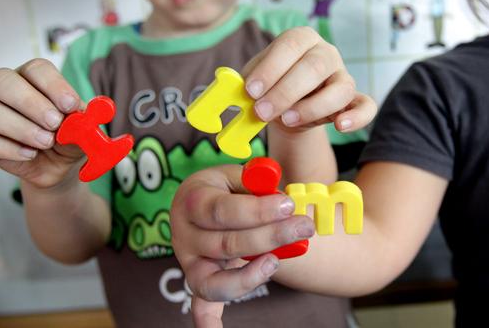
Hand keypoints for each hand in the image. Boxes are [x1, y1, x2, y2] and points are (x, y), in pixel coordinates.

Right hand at [0, 59, 83, 188]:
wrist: (57, 166)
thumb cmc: (70, 139)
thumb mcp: (85, 131)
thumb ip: (88, 121)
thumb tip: (97, 111)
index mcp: (36, 79)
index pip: (38, 69)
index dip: (53, 85)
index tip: (70, 105)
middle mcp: (9, 89)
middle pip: (6, 81)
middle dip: (32, 103)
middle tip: (54, 123)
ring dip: (22, 128)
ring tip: (45, 142)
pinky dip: (11, 148)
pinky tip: (30, 154)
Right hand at [170, 165, 315, 327]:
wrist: (207, 199)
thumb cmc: (229, 188)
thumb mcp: (238, 175)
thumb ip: (256, 184)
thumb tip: (278, 199)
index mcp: (192, 200)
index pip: (222, 211)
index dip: (258, 210)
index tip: (288, 204)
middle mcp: (184, 235)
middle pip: (225, 244)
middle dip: (271, 236)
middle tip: (304, 227)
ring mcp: (190, 262)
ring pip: (214, 280)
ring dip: (250, 275)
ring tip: (276, 261)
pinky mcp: (200, 281)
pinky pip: (201, 305)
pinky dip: (207, 321)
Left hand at [241, 26, 375, 133]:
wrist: (287, 110)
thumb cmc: (270, 89)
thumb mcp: (252, 83)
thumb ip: (240, 86)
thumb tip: (223, 92)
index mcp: (301, 39)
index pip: (289, 45)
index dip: (270, 67)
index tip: (250, 90)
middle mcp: (326, 54)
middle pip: (314, 66)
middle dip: (285, 91)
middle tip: (261, 111)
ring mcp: (344, 77)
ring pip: (339, 88)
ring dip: (312, 107)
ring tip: (287, 120)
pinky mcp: (355, 100)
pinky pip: (366, 106)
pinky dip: (357, 117)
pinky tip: (341, 126)